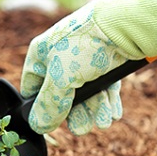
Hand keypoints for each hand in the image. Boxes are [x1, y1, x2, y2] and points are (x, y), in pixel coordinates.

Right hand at [21, 0, 156, 134]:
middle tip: (82, 129)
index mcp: (40, 55)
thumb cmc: (83, 46)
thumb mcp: (59, 80)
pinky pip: (101, 86)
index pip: (32, 88)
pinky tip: (111, 113)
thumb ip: (48, 105)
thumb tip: (38, 126)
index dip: (40, 108)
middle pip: (62, 94)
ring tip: (102, 122)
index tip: (50, 123)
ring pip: (84, 92)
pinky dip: (105, 100)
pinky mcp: (105, 61)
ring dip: (93, 110)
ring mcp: (83, 59)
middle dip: (74, 114)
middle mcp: (59, 57)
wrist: (124, 26)